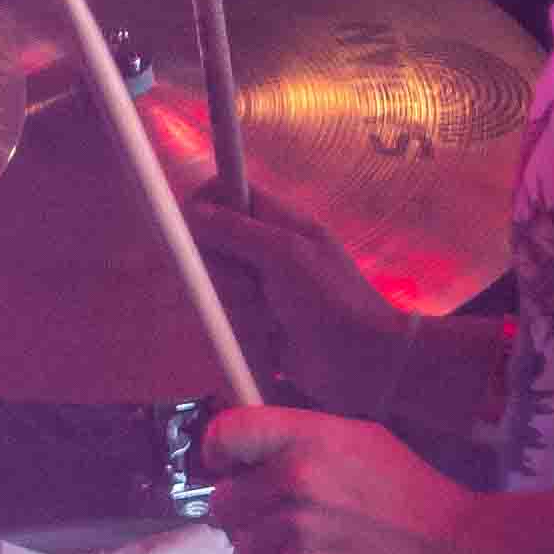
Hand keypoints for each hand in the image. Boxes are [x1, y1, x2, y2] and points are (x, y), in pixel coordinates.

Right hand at [186, 193, 422, 419]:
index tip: (196, 228)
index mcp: (282, 223)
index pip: (232, 193)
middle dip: (225, 270)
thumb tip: (192, 210)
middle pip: (216, 244)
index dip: (209, 203)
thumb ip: (238, 231)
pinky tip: (267, 337)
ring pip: (220, 285)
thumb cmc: (330, 298)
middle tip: (252, 287)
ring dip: (238, 304)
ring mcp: (264, 288)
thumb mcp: (285, 255)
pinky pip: (230, 316)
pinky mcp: (260, 322)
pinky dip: (243, 327)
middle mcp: (270, 251)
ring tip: (270, 319)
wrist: (361, 360)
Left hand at [199, 405, 482, 553]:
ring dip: (275, 552)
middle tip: (286, 521)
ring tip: (325, 545)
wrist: (461, 547)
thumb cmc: (411, 493)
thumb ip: (300, 443)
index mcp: (308, 437)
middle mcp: (297, 477)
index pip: (226, 435)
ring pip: (247, 547)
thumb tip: (245, 455)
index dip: (219, 456)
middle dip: (247, 516)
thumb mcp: (359, 442)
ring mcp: (300, 528)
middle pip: (223, 502)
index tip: (230, 471)